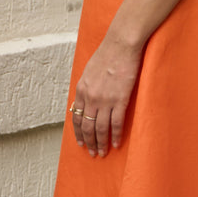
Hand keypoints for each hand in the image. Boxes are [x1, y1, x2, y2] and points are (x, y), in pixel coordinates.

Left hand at [70, 31, 142, 157]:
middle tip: (93, 153)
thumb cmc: (108, 53)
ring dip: (101, 143)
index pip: (76, 117)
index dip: (78, 133)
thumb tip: (87, 99)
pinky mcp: (120, 99)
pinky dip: (115, 136)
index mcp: (81, 89)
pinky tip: (116, 143)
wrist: (121, 44)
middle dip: (89, 142)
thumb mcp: (89, 70)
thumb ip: (87, 86)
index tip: (81, 143)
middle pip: (87, 127)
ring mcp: (105, 100)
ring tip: (103, 153)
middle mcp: (90, 97)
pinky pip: (116, 123)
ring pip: (100, 129)